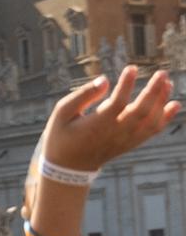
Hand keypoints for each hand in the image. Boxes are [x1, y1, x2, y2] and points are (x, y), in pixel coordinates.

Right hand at [40, 67, 176, 173]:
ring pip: (152, 121)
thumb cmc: (62, 135)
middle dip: (154, 91)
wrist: (70, 167)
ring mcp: (126, 139)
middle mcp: (116, 133)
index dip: (127, 84)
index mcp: (98, 125)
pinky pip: (153, 131)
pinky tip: (173, 104)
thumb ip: (83, 95)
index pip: (119, 102)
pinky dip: (165, 118)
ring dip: (162, 102)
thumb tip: (104, 80)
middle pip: (142, 111)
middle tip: (162, 73)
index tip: (132, 68)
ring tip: (167, 83)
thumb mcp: (62, 113)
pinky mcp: (131, 143)